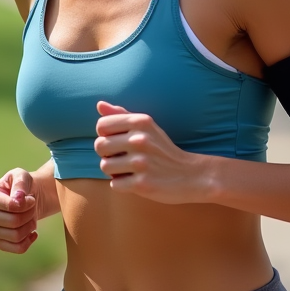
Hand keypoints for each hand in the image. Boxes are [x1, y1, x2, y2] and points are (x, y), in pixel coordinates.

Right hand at [0, 169, 38, 253]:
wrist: (25, 198)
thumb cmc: (21, 185)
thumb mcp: (21, 175)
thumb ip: (20, 183)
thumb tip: (17, 199)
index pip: (11, 206)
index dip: (27, 203)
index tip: (30, 198)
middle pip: (14, 222)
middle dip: (29, 213)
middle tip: (31, 206)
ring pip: (17, 235)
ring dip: (30, 225)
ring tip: (30, 216)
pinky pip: (18, 248)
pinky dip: (29, 240)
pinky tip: (32, 232)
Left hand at [94, 101, 209, 204]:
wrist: (190, 175)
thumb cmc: (163, 149)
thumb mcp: (147, 127)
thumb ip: (122, 115)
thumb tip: (99, 105)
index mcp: (140, 122)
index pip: (102, 125)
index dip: (106, 135)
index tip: (118, 142)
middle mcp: (140, 140)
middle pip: (100, 146)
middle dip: (107, 154)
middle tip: (123, 158)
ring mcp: (141, 162)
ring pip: (105, 166)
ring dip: (114, 171)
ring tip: (130, 170)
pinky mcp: (142, 183)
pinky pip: (114, 184)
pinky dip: (123, 185)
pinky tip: (136, 181)